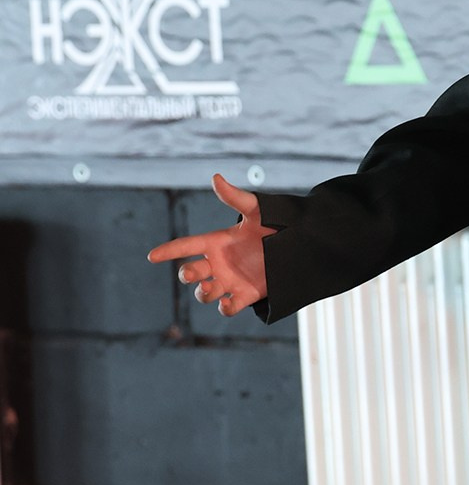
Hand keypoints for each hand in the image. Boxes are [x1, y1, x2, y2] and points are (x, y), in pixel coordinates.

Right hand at [147, 172, 275, 317]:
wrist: (301, 244)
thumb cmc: (277, 222)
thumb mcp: (256, 209)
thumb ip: (235, 197)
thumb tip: (216, 177)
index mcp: (218, 241)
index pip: (187, 245)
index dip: (169, 250)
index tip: (152, 256)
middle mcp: (221, 263)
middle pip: (191, 272)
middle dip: (187, 274)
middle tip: (192, 272)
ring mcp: (232, 280)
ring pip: (206, 292)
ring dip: (203, 292)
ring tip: (209, 287)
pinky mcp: (247, 294)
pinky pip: (229, 307)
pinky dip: (225, 308)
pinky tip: (228, 302)